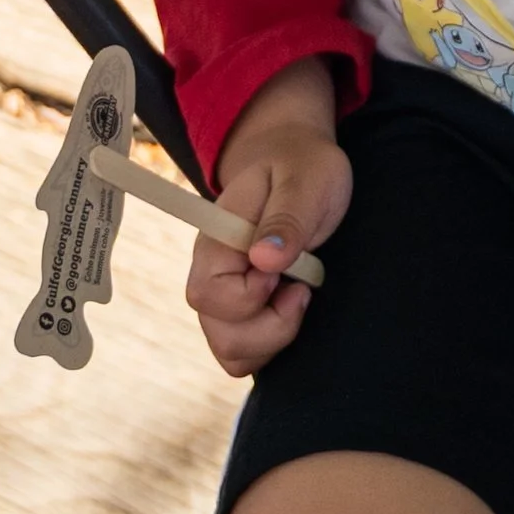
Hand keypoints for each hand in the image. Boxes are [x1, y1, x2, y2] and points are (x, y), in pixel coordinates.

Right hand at [191, 60, 351, 376]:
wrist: (295, 162)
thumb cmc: (301, 166)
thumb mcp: (306, 180)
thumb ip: (287, 217)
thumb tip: (265, 260)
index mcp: (217, 239)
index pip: (208, 294)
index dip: (251, 295)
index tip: (284, 271)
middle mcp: (210, 272)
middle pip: (220, 333)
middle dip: (271, 326)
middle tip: (300, 286)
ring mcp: (224, 295)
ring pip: (231, 351)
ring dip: (274, 337)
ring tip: (298, 295)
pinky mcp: (240, 310)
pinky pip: (243, 351)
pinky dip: (272, 343)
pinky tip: (291, 309)